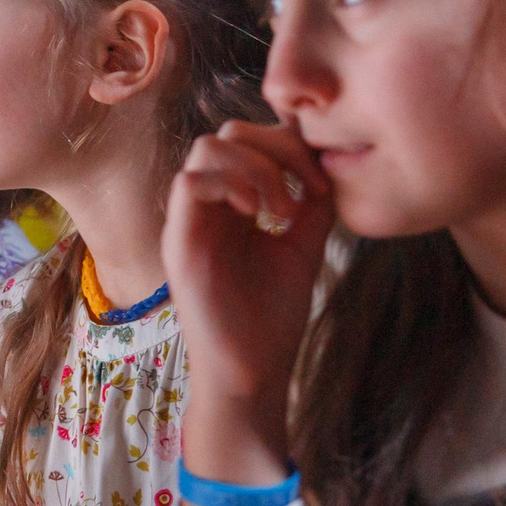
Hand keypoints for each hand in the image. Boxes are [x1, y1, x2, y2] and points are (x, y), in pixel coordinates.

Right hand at [163, 120, 334, 468]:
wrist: (253, 372)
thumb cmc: (272, 318)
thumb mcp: (302, 247)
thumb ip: (312, 206)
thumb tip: (326, 164)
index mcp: (231, 205)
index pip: (249, 140)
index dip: (288, 144)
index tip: (321, 182)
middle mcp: (206, 207)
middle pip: (227, 134)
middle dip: (275, 148)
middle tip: (305, 191)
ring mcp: (188, 222)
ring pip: (207, 149)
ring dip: (256, 168)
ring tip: (281, 209)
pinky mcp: (179, 242)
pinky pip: (190, 183)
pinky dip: (230, 185)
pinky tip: (258, 215)